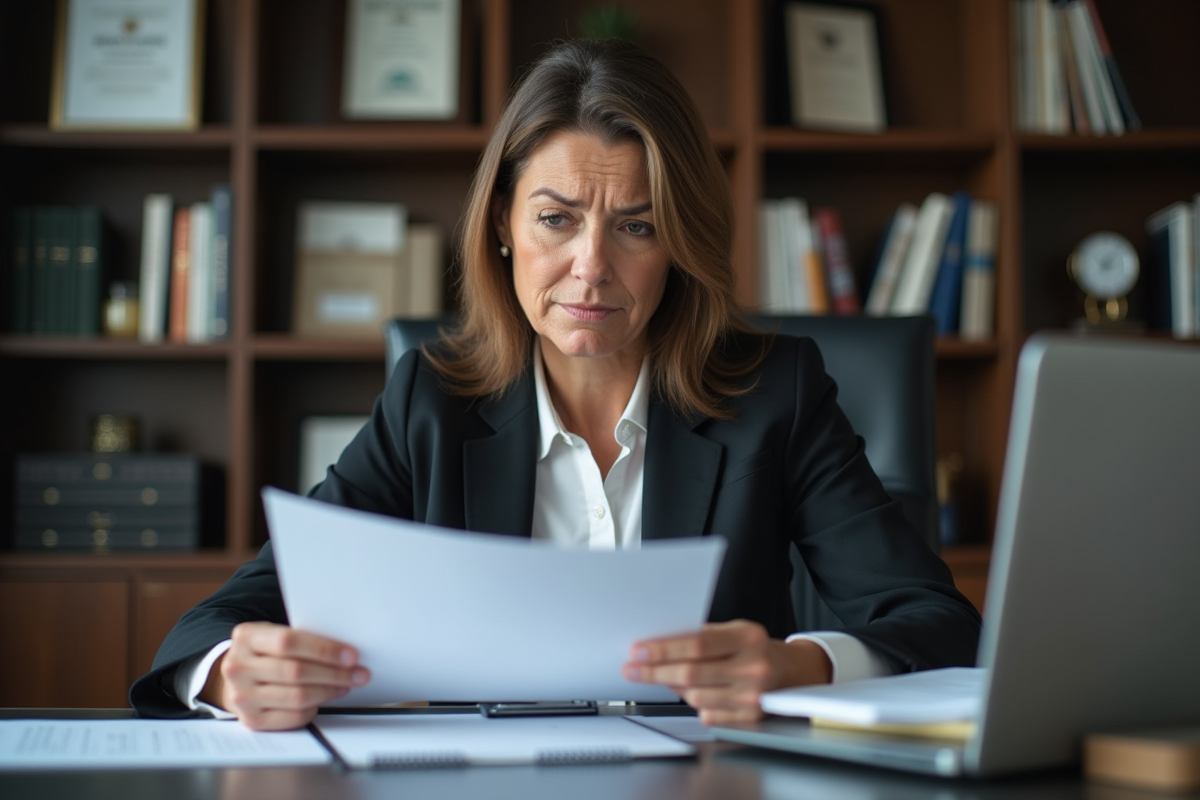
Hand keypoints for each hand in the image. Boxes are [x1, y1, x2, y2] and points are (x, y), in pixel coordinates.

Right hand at [200, 621, 370, 730]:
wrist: (233, 677)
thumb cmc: (264, 653)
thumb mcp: (274, 634)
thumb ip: (301, 638)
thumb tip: (345, 650)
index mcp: (246, 637)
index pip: (289, 642)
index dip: (324, 649)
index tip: (351, 655)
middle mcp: (238, 667)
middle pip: (295, 671)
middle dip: (334, 673)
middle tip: (359, 673)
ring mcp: (242, 696)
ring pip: (297, 696)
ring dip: (329, 691)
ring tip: (346, 685)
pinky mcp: (251, 719)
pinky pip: (292, 717)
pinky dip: (314, 708)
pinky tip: (324, 699)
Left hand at [622, 619, 831, 724]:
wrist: (792, 672)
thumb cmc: (756, 648)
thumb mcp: (735, 630)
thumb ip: (702, 636)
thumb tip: (659, 645)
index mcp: (748, 638)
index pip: (697, 644)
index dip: (663, 649)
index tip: (638, 651)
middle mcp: (753, 668)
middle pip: (692, 673)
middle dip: (655, 672)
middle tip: (632, 670)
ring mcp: (753, 696)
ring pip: (696, 696)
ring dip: (673, 687)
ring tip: (664, 677)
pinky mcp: (750, 718)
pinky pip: (707, 713)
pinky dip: (694, 703)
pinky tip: (693, 692)